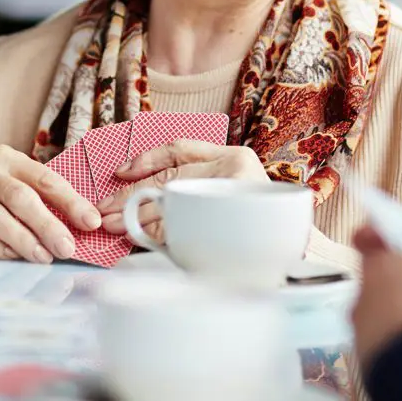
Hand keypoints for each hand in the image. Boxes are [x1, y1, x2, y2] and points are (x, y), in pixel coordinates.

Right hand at [0, 145, 101, 263]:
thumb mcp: (15, 186)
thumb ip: (44, 198)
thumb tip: (86, 223)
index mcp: (7, 157)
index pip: (45, 178)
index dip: (71, 201)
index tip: (91, 222)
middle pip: (20, 197)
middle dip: (48, 224)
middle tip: (67, 248)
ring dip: (24, 240)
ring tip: (45, 257)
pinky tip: (14, 257)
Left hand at [97, 141, 267, 238]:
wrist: (298, 254)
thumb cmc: (258, 222)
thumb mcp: (234, 188)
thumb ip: (200, 182)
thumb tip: (140, 189)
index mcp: (235, 157)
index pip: (180, 148)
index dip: (146, 158)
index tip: (120, 171)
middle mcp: (236, 173)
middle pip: (169, 180)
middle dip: (130, 195)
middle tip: (103, 210)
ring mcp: (233, 201)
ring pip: (171, 206)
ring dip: (136, 218)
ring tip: (113, 227)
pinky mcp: (230, 230)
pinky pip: (181, 232)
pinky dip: (156, 237)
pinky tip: (140, 240)